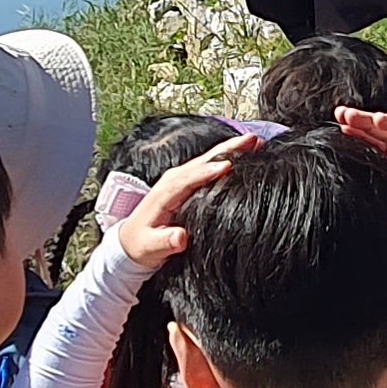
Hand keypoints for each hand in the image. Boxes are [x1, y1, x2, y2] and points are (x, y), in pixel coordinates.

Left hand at [111, 137, 253, 269]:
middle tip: (252, 140)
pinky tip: (242, 154)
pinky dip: (227, 157)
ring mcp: (181, 178)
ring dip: (232, 149)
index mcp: (165, 193)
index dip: (209, 171)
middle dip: (228, 149)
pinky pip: (209, 165)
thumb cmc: (141, 244)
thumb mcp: (150, 247)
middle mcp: (173, 180)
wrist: (131, 241)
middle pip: (203, 160)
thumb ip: (165, 242)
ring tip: (255, 142)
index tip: (229, 166)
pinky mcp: (187, 182)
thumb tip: (180, 238)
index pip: (189, 178)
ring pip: (209, 159)